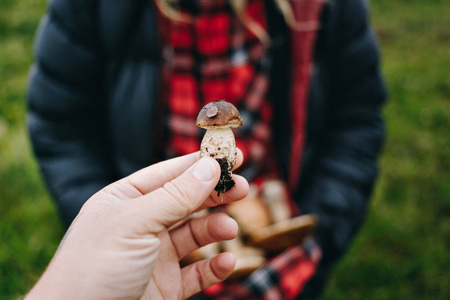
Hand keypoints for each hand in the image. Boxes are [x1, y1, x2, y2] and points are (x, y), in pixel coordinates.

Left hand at [26, 151, 248, 298]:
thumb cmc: (94, 268)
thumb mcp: (135, 223)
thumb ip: (175, 196)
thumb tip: (209, 166)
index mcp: (125, 201)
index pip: (169, 174)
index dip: (200, 163)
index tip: (231, 154)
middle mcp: (141, 225)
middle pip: (186, 202)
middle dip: (215, 194)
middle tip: (243, 187)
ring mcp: (154, 256)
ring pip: (194, 235)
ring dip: (216, 229)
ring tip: (229, 228)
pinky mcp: (164, 286)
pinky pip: (196, 272)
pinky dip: (214, 267)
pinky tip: (227, 262)